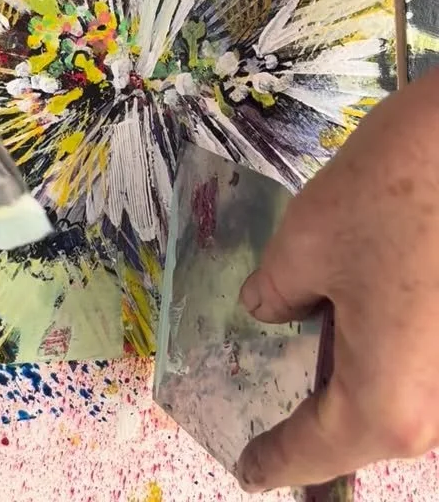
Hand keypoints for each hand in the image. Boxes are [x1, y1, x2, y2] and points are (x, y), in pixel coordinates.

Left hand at [235, 68, 438, 491]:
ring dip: (355, 383)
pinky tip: (354, 318)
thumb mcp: (303, 245)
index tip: (248, 472)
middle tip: (272, 415)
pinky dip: (384, 355)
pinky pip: (420, 366)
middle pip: (361, 429)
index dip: (273, 460)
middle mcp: (435, 411)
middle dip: (316, 420)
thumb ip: (276, 294)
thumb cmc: (387, 197)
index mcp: (385, 403)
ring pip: (395, 398)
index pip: (313, 452)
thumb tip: (269, 309)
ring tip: (311, 357)